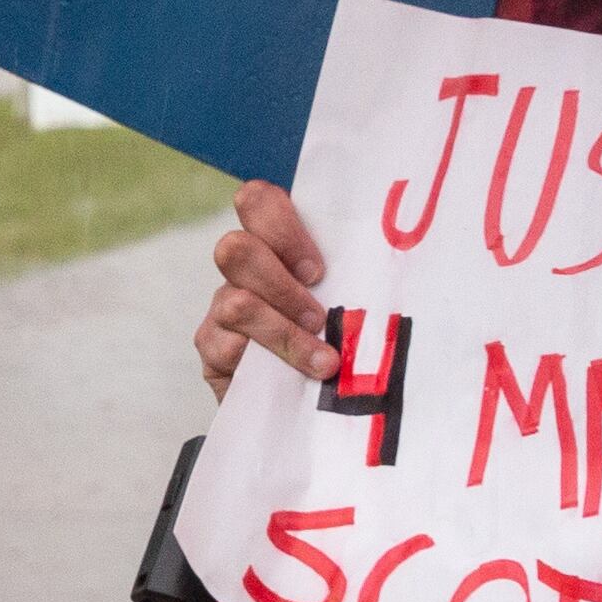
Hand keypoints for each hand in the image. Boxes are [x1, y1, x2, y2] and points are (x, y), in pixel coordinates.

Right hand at [194, 183, 337, 402]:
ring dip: (285, 331)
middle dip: (280, 283)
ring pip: (236, 303)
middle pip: (235, 248)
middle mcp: (243, 270)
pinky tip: (297, 378)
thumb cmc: (335, 334)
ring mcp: (221, 307)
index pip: (257, 203)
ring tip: (324, 360)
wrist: (303, 398)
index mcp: (274, 244)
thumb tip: (389, 267)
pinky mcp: (211, 348)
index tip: (317, 270)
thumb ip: (349, 278)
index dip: (282, 227)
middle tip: (317, 315)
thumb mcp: (346, 298)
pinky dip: (270, 362)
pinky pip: (228, 347)